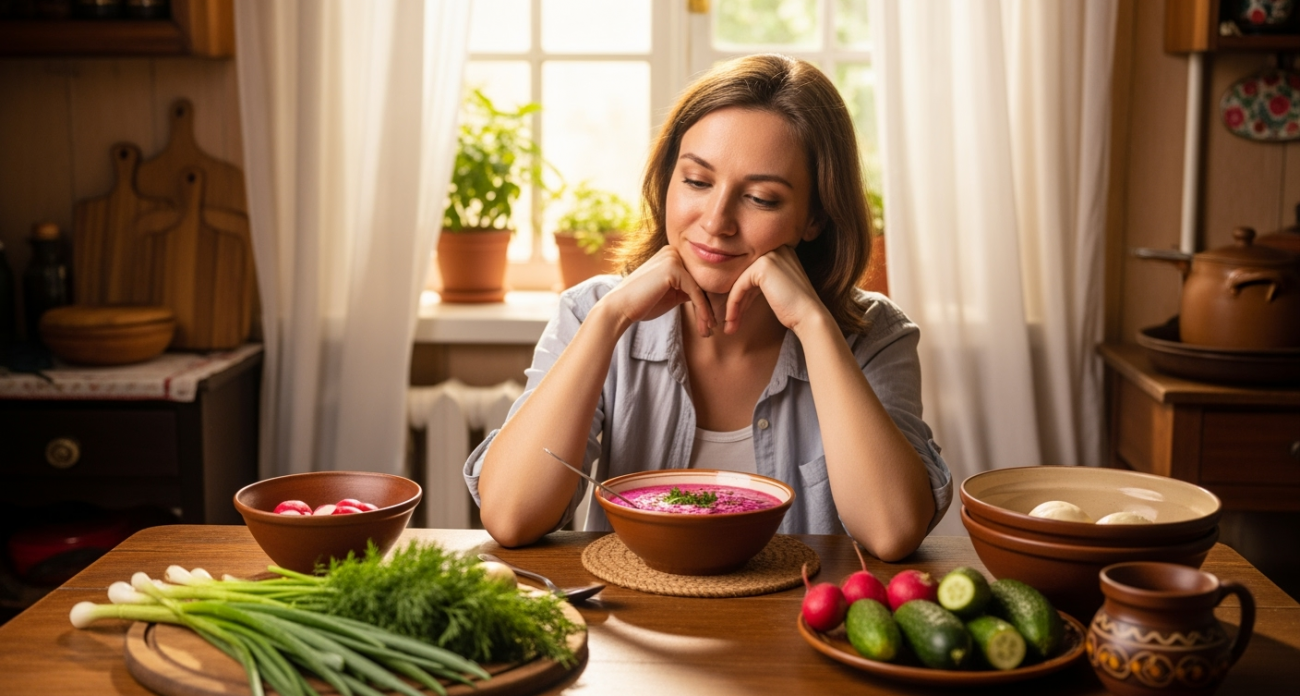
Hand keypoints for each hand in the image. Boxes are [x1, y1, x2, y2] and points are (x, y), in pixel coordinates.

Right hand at [600, 246, 716, 336]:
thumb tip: (709, 295)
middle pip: (700, 282)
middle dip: (707, 307)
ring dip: (707, 312)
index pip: (696, 278)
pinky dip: (702, 310)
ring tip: (709, 330)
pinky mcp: (673, 268)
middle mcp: (673, 251)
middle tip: (711, 328)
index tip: (709, 321)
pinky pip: (695, 292)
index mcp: (672, 254)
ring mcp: (673, 258)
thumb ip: (687, 290)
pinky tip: (705, 325)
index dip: (705, 300)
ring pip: (700, 288)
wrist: (620, 308)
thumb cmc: (643, 303)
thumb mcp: (671, 294)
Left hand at [722, 245, 825, 333]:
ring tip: (730, 327)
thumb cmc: (795, 309)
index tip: (738, 316)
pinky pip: (740, 286)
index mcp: (782, 253)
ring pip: (741, 282)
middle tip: (731, 323)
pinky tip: (732, 319)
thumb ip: (762, 283)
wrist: (809, 316)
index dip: (744, 297)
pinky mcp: (763, 266)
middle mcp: (776, 249)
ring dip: (733, 306)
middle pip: (746, 277)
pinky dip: (734, 304)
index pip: (754, 274)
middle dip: (737, 302)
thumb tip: (736, 289)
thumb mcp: (777, 289)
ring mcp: (770, 256)